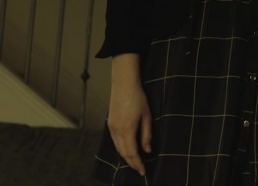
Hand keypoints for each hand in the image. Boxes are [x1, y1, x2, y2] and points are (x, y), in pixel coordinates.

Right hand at [107, 54, 150, 175]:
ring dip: (126, 157)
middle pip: (123, 153)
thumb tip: (148, 150)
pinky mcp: (109, 124)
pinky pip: (115, 141)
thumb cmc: (138, 98)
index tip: (143, 171)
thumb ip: (147, 135)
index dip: (137, 164)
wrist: (123, 85)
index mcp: (127, 129)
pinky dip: (121, 148)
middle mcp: (117, 131)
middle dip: (132, 163)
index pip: (132, 153)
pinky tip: (127, 150)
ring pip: (118, 148)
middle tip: (140, 170)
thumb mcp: (147, 117)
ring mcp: (111, 127)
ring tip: (135, 162)